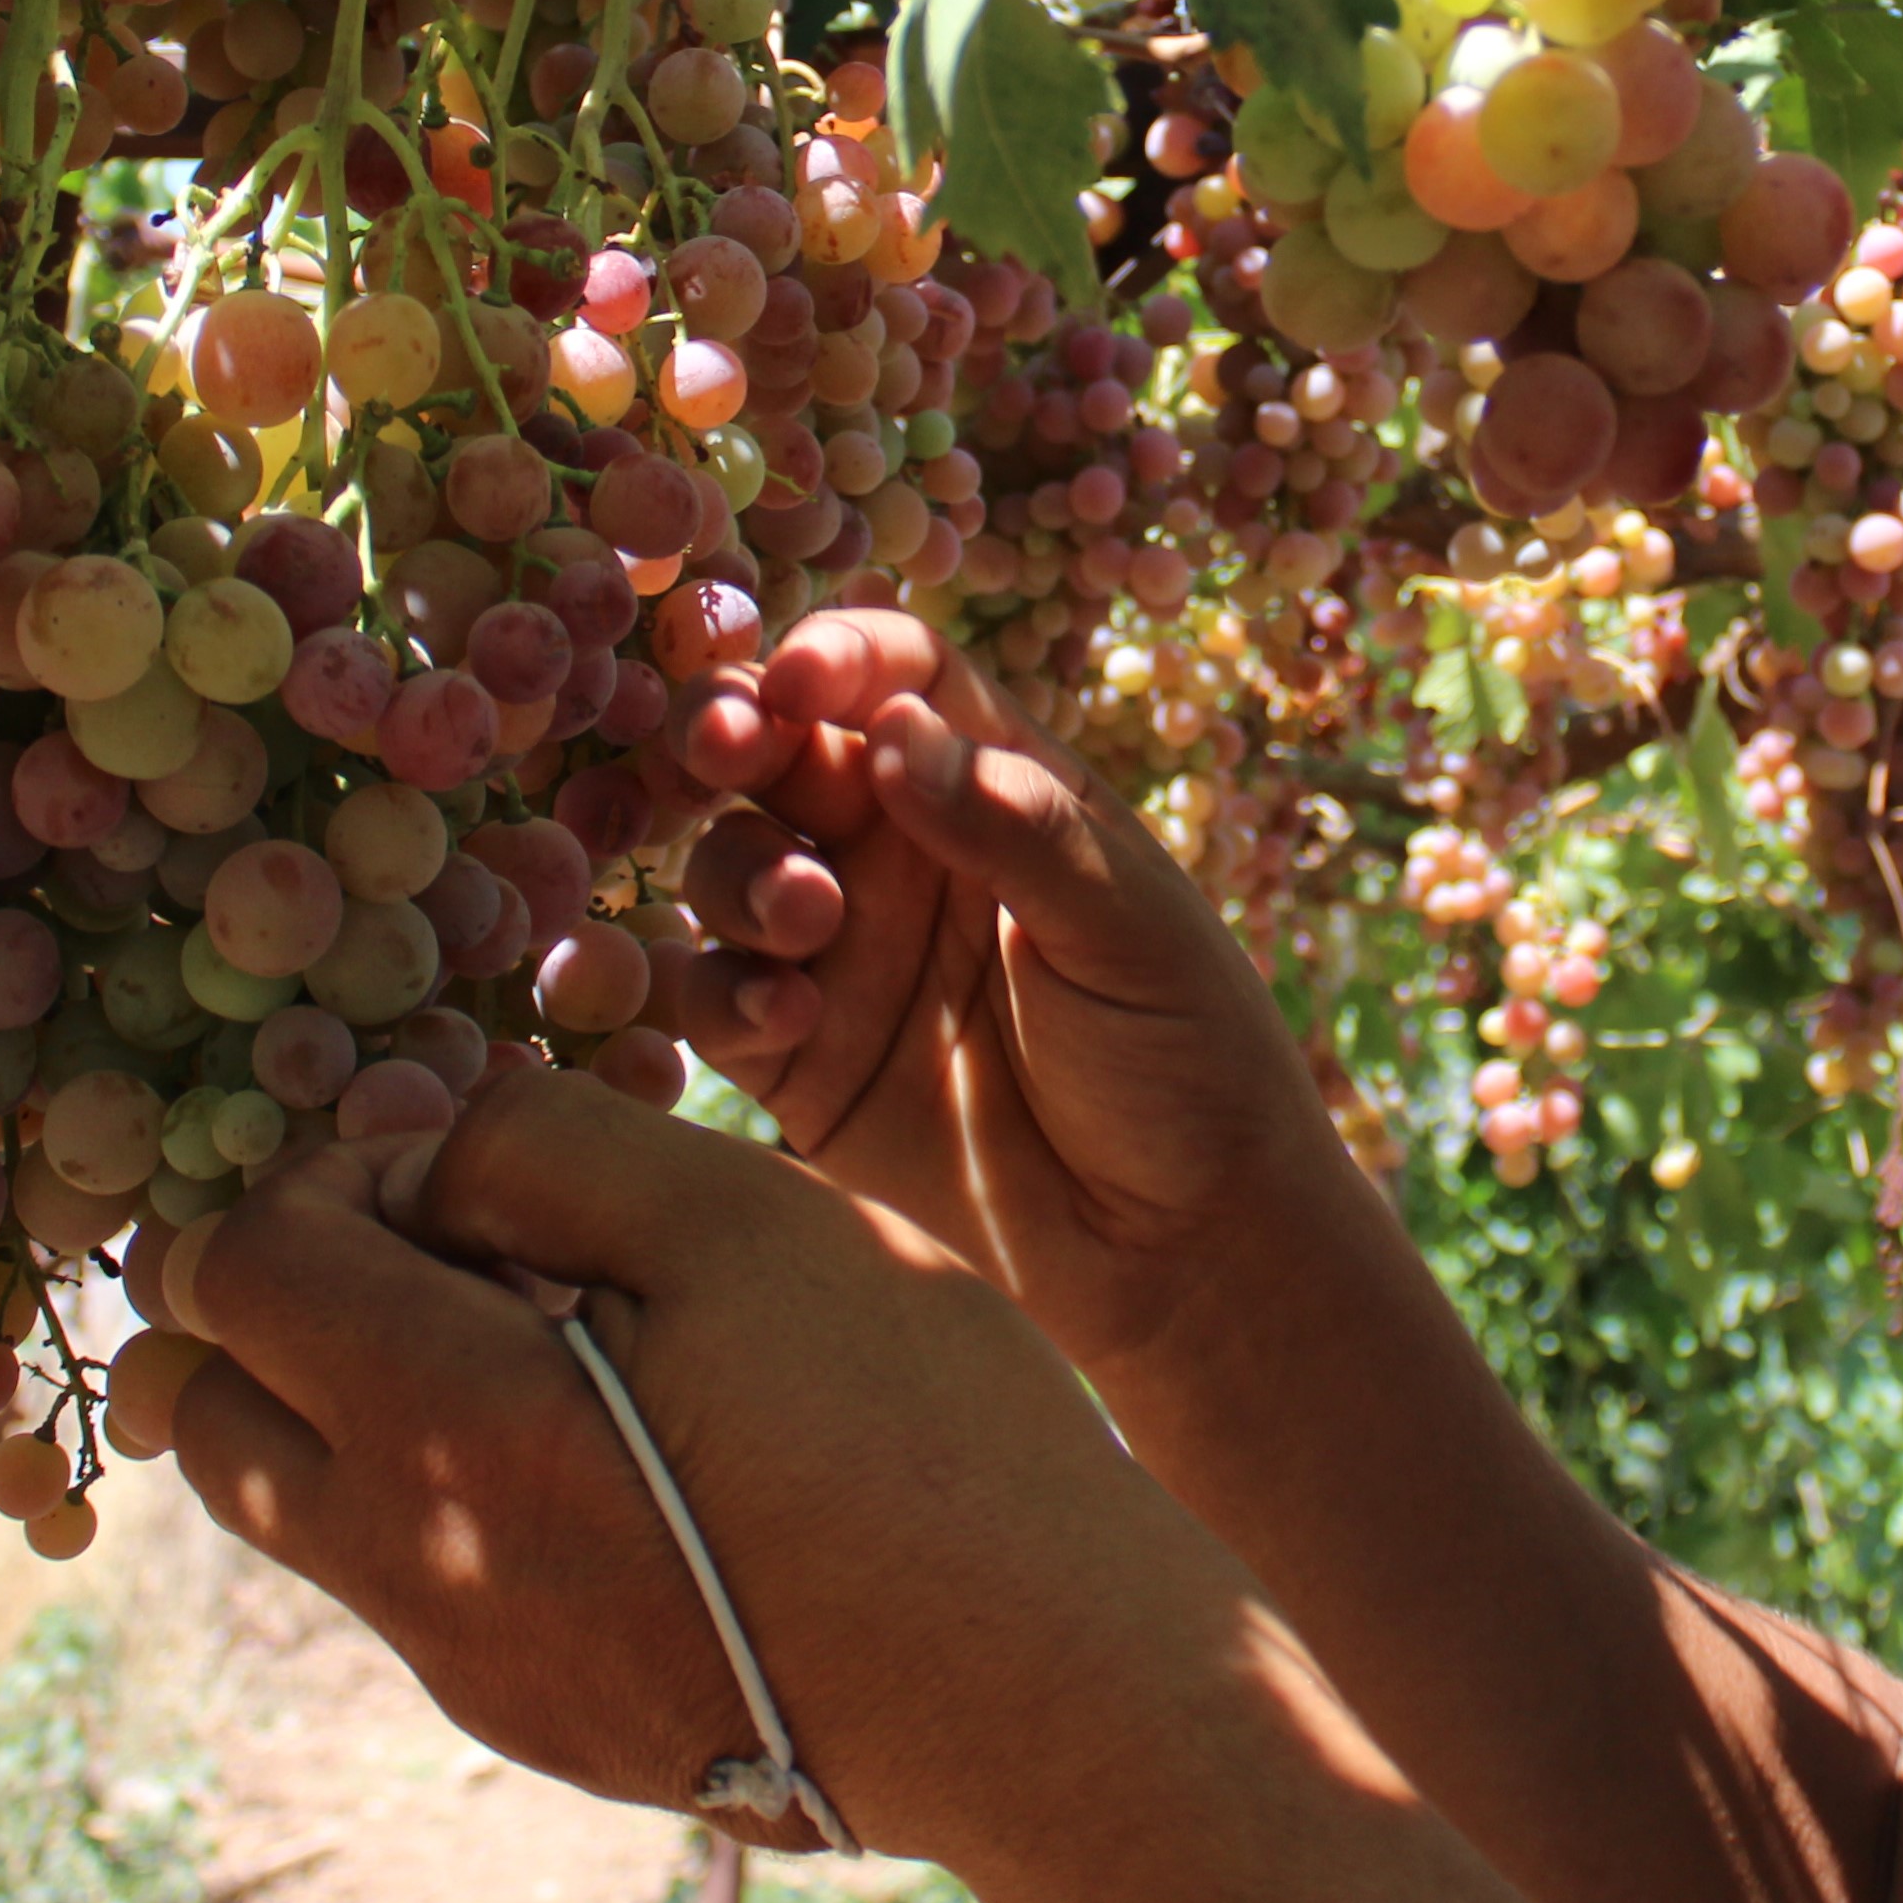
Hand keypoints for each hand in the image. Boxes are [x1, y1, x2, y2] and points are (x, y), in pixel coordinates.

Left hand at [168, 1060, 1212, 1859]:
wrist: (1044, 1688)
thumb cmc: (915, 1426)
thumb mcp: (744, 1219)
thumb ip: (543, 1150)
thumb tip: (420, 1156)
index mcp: (452, 1434)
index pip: (239, 1271)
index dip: (328, 1173)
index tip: (466, 1164)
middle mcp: (421, 1575)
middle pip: (206, 1414)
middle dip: (289, 1295)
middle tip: (454, 1244)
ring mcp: (472, 1670)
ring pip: (301, 1508)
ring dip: (360, 1394)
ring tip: (540, 1339)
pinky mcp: (540, 1722)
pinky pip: (419, 1584)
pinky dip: (455, 1489)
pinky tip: (624, 1448)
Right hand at [643, 610, 1357, 1384]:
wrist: (1177, 1246)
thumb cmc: (1186, 1058)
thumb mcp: (1128, 928)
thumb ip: (1014, 827)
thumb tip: (894, 729)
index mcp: (996, 789)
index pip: (900, 678)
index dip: (841, 657)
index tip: (801, 677)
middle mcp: (904, 855)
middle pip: (786, 753)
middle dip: (738, 736)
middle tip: (728, 750)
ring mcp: (844, 955)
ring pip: (730, 865)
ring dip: (740, 870)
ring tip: (806, 918)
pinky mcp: (801, 1063)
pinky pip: (716, 998)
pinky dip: (725, 991)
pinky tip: (787, 1019)